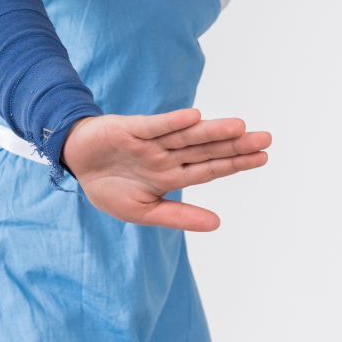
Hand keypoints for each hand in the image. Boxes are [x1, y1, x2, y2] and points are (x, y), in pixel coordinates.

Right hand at [62, 108, 270, 231]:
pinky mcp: (129, 129)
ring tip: (240, 127)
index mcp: (171, 176)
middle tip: (266, 138)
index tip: (263, 157)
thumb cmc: (109, 187)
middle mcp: (167, 156)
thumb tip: (217, 224)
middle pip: (206, 149)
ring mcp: (150, 142)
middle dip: (235, 145)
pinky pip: (154, 126)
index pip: (210, 169)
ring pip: (186, 136)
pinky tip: (193, 117)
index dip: (236, 163)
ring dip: (212, 131)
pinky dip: (172, 122)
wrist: (75, 163)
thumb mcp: (143, 211)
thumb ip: (179, 216)